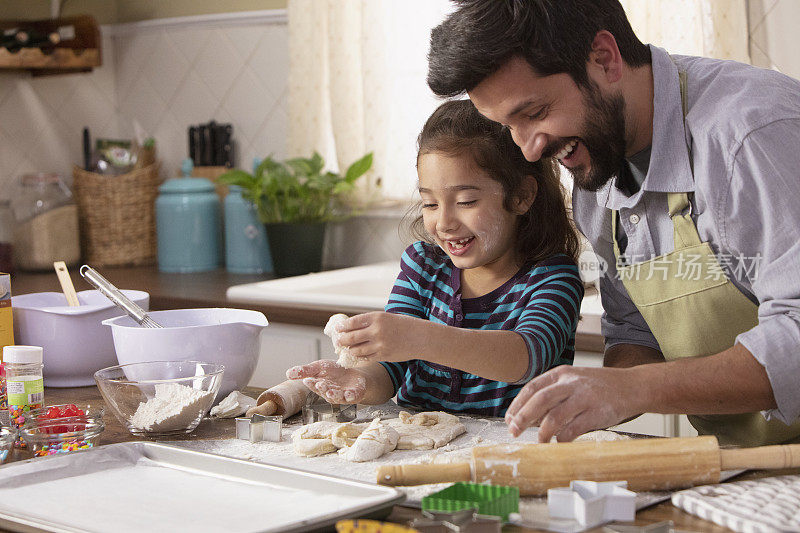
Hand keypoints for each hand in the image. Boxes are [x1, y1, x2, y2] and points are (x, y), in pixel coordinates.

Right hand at [286, 359, 366, 403]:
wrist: (354, 373)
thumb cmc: (334, 372)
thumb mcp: (319, 367)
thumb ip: (305, 370)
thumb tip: (288, 373)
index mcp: (320, 387)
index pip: (314, 385)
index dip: (311, 384)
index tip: (308, 379)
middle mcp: (330, 393)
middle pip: (325, 392)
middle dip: (323, 389)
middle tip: (320, 384)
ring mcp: (342, 395)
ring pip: (337, 397)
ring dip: (334, 394)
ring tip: (330, 390)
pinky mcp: (355, 395)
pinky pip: (352, 397)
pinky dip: (350, 396)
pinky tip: (349, 393)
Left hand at [336, 311, 423, 362]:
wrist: (420, 337)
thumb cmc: (403, 325)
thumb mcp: (386, 318)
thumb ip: (370, 322)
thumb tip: (351, 328)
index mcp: (376, 317)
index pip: (352, 322)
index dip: (342, 327)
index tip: (338, 329)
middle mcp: (376, 330)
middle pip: (351, 337)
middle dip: (342, 340)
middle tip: (339, 341)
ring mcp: (379, 344)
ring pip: (357, 350)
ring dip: (350, 350)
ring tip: (348, 349)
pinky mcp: (383, 355)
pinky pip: (366, 358)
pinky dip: (360, 357)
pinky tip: (358, 355)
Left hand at [504, 365, 648, 441]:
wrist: (633, 386)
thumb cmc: (598, 387)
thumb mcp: (573, 382)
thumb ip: (553, 395)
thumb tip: (528, 417)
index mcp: (561, 374)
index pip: (532, 388)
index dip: (517, 404)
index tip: (509, 419)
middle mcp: (571, 383)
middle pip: (540, 400)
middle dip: (523, 417)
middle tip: (514, 431)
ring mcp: (585, 397)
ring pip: (555, 416)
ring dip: (542, 432)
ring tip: (539, 442)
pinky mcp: (597, 412)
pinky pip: (574, 429)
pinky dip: (563, 439)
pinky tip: (559, 443)